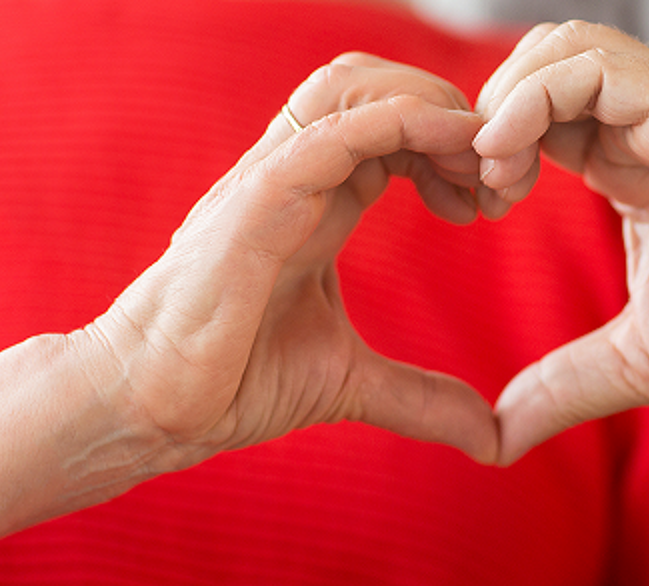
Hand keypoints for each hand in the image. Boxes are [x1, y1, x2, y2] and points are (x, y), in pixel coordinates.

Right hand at [72, 53, 498, 470]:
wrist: (151, 408)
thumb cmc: (230, 381)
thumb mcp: (350, 383)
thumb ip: (421, 398)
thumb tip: (491, 439)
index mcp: (318, 201)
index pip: (391, 127)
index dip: (451, 144)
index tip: (492, 199)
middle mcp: (296, 177)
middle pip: (375, 84)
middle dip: (449, 111)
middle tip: (497, 175)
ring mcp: (273, 181)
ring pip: (353, 86)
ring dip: (431, 106)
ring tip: (478, 162)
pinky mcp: (257, 201)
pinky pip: (334, 132)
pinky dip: (402, 123)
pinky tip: (451, 147)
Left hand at [474, 22, 648, 463]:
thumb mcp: (640, 360)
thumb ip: (565, 386)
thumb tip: (499, 438)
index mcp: (630, 162)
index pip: (537, 113)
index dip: (491, 148)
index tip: (475, 210)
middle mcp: (647, 123)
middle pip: (538, 63)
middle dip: (487, 115)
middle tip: (478, 188)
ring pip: (561, 48)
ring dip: (505, 100)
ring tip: (495, 173)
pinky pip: (593, 67)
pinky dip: (533, 99)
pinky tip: (512, 158)